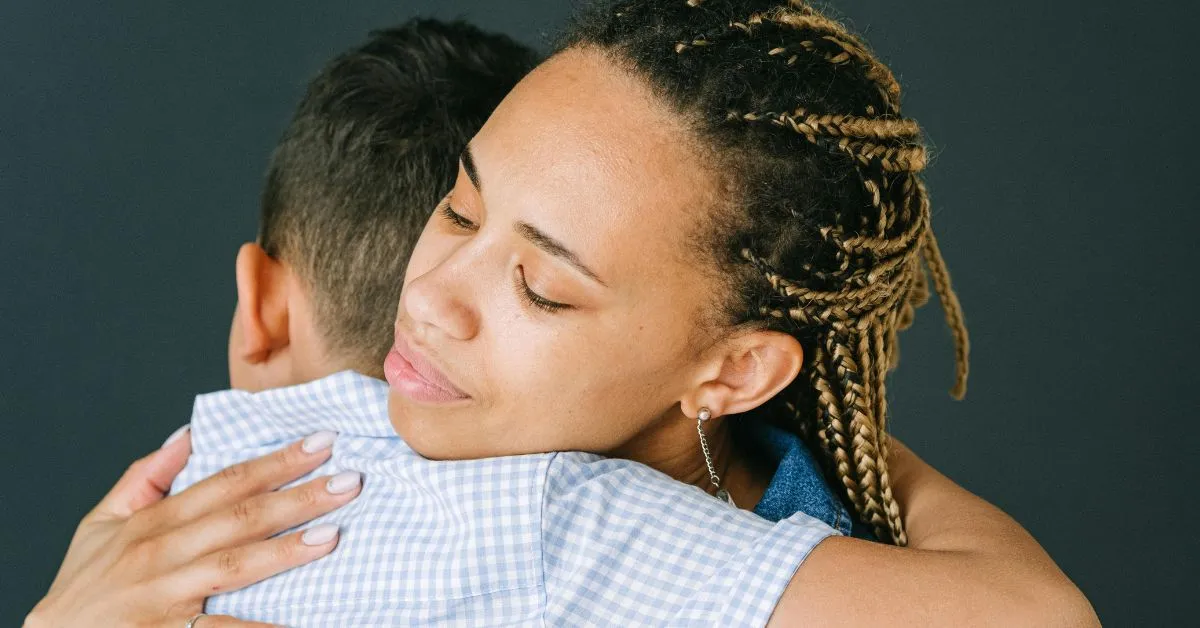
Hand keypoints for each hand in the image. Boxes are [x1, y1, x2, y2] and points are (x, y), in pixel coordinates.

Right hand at [26, 428, 361, 626]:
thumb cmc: (83, 584)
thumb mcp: (103, 521)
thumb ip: (147, 477)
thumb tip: (190, 434)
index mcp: (156, 521)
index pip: (228, 481)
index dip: (277, 461)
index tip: (322, 443)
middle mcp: (162, 554)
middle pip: (241, 518)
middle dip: (299, 497)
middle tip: (350, 480)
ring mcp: (167, 596)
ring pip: (234, 567)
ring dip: (286, 550)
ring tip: (332, 534)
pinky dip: (260, 626)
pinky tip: (300, 621)